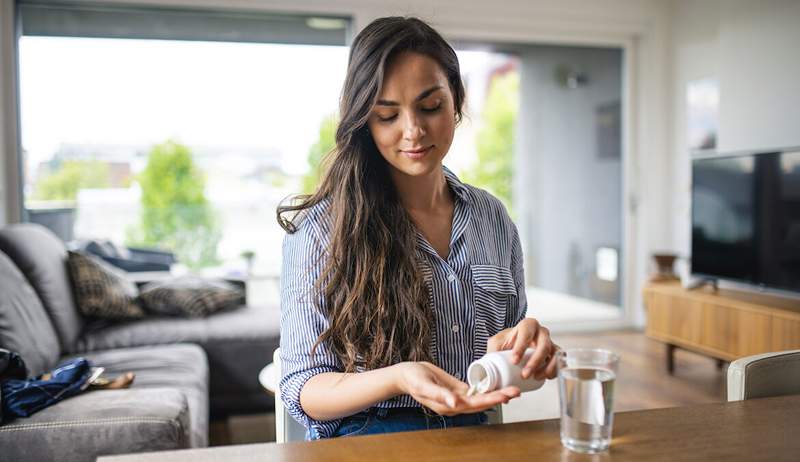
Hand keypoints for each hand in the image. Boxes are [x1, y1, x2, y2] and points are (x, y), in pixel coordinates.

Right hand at [394, 362, 519, 415]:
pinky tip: (498, 386)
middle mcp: (456, 404)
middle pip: (482, 402)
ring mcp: (457, 398)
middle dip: (500, 396)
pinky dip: (487, 389)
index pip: (475, 404)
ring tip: (513, 390)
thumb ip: (439, 394)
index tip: (505, 395)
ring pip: (481, 397)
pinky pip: (475, 391)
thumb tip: (455, 403)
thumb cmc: (413, 379)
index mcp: (449, 405)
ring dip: (496, 393)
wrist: (406, 374)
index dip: (491, 399)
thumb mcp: (424, 385)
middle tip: (517, 391)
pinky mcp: (457, 390)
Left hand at [487, 318, 558, 379]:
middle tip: (525, 375)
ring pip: (554, 353)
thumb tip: (489, 377)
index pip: (526, 331)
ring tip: (535, 378)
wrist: (514, 348)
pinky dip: (554, 370)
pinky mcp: (555, 354)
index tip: (514, 361)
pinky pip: (560, 361)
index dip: (522, 346)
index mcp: (526, 325)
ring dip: (546, 367)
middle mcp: (541, 332)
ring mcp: (550, 342)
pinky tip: (545, 377)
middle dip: (535, 361)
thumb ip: (490, 355)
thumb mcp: (495, 346)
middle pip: (543, 344)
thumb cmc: (505, 345)